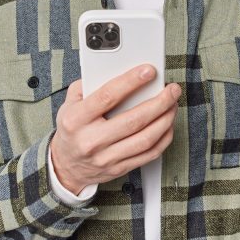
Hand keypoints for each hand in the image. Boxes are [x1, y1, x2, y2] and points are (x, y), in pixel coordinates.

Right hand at [49, 64, 181, 193]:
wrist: (66, 166)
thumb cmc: (72, 130)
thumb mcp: (69, 104)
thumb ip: (87, 85)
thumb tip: (116, 71)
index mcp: (76, 120)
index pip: (107, 97)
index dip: (131, 81)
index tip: (148, 71)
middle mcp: (92, 140)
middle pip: (134, 120)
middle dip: (159, 102)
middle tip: (171, 90)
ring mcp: (107, 157)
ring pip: (146, 139)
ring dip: (165, 119)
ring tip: (172, 104)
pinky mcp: (120, 168)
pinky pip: (149, 154)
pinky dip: (164, 137)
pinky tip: (167, 124)